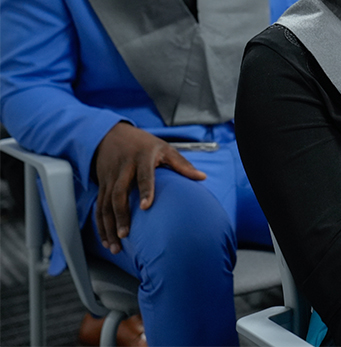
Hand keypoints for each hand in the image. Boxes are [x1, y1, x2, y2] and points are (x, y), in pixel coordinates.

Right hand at [93, 122, 205, 253]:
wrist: (111, 134)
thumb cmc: (143, 143)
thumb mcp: (164, 148)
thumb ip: (182, 164)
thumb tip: (202, 177)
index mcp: (141, 158)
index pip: (144, 175)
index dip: (145, 190)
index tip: (146, 206)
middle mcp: (123, 169)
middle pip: (119, 194)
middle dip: (121, 215)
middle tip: (125, 234)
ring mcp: (110, 178)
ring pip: (105, 204)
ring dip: (108, 226)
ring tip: (115, 245)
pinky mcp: (102, 185)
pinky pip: (99, 207)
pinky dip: (100, 225)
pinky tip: (106, 240)